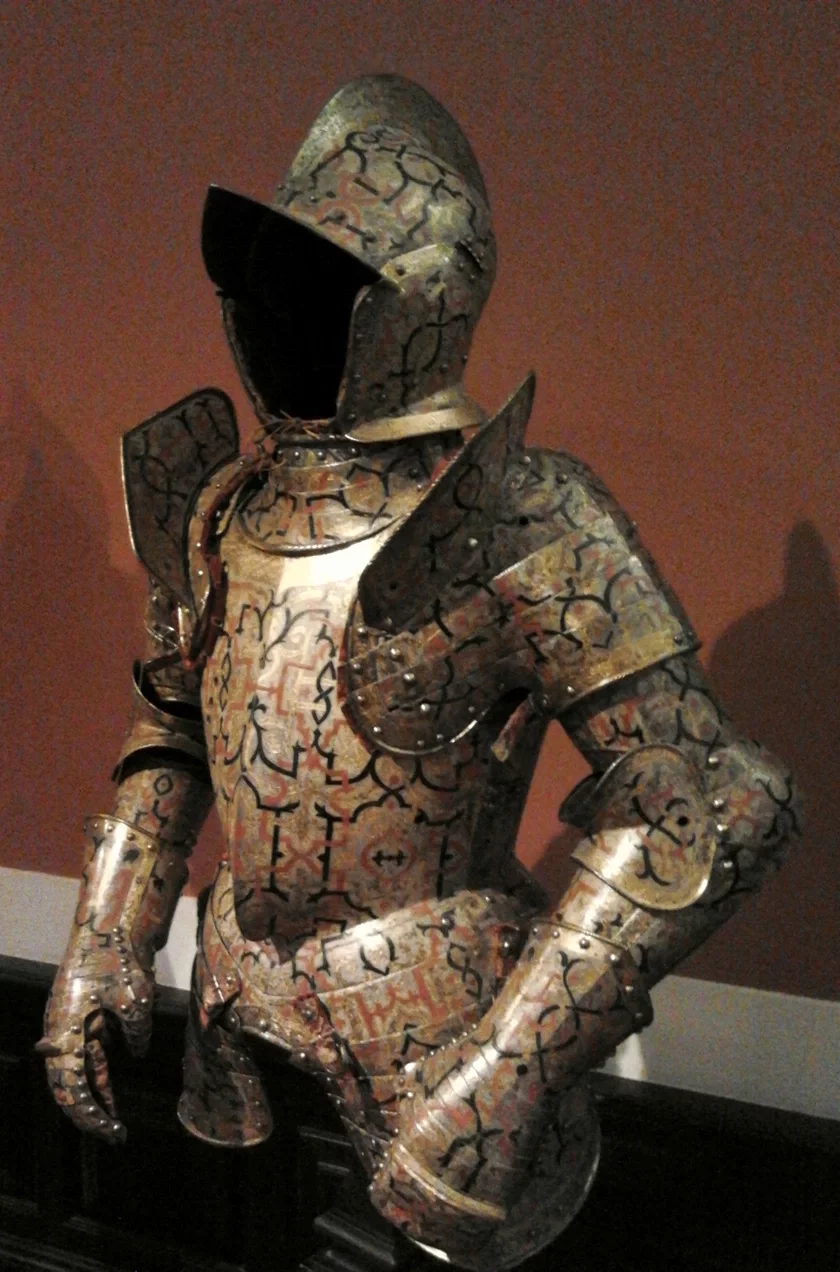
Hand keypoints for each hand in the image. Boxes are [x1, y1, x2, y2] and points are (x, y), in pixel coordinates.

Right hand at [36, 926, 153, 1141]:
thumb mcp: (134, 999)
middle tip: (113, 1134)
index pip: (69, 1086)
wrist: (111, 918)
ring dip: (98, 1093)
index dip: (87, 1113)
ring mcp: (73, 1021)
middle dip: (90, 1111)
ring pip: (81, 1068)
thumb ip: (136, 1031)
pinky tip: (114, 1092)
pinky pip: (91, 1051)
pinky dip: (102, 1071)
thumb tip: (137, 1050)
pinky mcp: (86, 1011)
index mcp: (65, 1029)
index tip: (109, 1129)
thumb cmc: (118, 956)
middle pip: (69, 1083)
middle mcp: (62, 1029)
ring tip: (116, 1122)